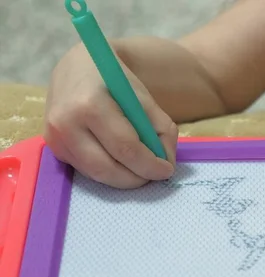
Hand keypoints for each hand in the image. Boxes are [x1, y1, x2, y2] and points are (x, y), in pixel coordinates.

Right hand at [44, 38, 180, 188]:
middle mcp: (66, 123)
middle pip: (107, 168)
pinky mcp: (52, 146)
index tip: (167, 170)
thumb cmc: (114, 80)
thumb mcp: (144, 98)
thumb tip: (165, 162)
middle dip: (136, 178)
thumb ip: (161, 129)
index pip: (125, 147)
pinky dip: (107, 171)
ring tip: (140, 170)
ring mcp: (55, 137)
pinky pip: (85, 169)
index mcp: (91, 105)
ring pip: (95, 174)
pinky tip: (119, 162)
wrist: (78, 66)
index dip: (149, 164)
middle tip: (154, 174)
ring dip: (122, 178)